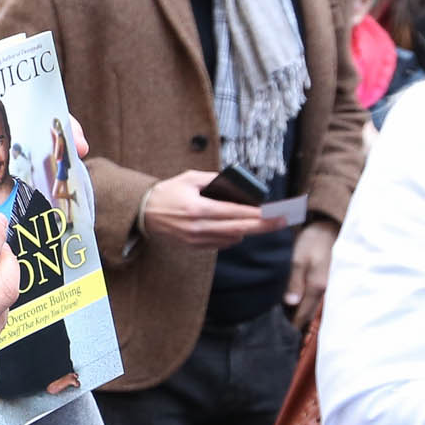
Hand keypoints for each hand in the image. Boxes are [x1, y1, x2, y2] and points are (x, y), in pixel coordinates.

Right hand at [139, 171, 283, 248]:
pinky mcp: (194, 246)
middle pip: (239, 228)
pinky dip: (233, 237)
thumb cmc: (167, 192)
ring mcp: (196, 239)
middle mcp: (198, 227)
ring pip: (232, 238)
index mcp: (198, 208)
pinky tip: (240, 229)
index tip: (274, 212)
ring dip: (249, 231)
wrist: (143, 213)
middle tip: (282, 221)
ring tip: (265, 224)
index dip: (257, 213)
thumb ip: (214, 180)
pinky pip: (220, 244)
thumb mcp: (190, 178)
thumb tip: (238, 187)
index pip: (235, 212)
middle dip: (263, 225)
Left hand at [285, 218, 336, 324]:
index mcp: (318, 286)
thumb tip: (291, 304)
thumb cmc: (313, 241)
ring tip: (287, 317)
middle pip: (311, 313)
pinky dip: (309, 303)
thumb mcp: (298, 258)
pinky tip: (298, 302)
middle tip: (282, 328)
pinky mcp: (329, 281)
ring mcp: (330, 286)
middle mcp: (327, 290)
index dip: (294, 323)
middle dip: (298, 321)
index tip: (282, 333)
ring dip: (304, 312)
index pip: (305, 313)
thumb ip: (294, 281)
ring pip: (315, 306)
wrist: (330, 227)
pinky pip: (318, 298)